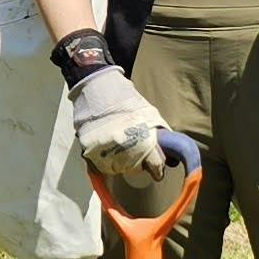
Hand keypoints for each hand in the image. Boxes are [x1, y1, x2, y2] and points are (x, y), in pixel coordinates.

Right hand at [68, 65, 188, 205]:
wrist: (96, 87)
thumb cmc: (125, 99)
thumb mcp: (150, 114)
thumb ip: (159, 135)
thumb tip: (170, 157)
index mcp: (143, 139)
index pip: (155, 165)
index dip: (157, 169)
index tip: (157, 172)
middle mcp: (123, 147)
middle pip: (135, 168)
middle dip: (139, 163)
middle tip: (137, 154)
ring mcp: (105, 150)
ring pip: (117, 169)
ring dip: (121, 163)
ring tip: (121, 149)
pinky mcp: (88, 149)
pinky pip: (99, 166)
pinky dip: (105, 162)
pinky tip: (109, 153)